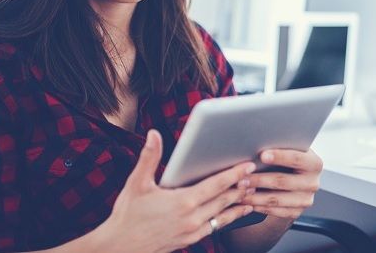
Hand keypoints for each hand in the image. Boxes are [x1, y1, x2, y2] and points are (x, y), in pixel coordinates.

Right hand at [95, 129, 256, 252]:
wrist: (119, 248)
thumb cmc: (127, 215)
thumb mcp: (137, 183)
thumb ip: (149, 157)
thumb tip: (153, 134)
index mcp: (183, 201)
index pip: (216, 185)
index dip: (234, 174)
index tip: (248, 166)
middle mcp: (192, 218)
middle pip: (224, 199)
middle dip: (241, 186)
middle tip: (256, 175)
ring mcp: (193, 231)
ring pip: (223, 214)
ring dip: (238, 203)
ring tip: (252, 192)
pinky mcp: (190, 240)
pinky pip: (216, 227)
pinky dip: (228, 218)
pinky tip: (235, 212)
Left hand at [241, 149, 322, 218]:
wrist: (298, 177)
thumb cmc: (289, 159)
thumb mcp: (291, 150)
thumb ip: (280, 147)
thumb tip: (256, 145)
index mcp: (314, 163)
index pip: (296, 159)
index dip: (279, 156)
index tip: (262, 155)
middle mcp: (313, 183)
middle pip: (283, 181)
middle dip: (259, 179)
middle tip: (241, 178)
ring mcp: (306, 199)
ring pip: (276, 199)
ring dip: (255, 196)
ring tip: (240, 191)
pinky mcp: (297, 212)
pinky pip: (275, 211)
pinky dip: (259, 206)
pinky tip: (248, 201)